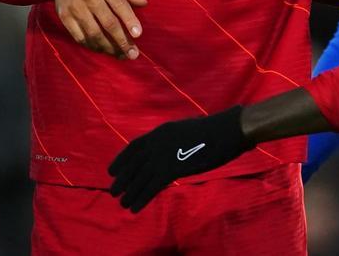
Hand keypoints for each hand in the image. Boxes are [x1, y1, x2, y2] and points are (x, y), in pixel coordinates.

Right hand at [47, 0, 146, 58]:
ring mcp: (76, 8)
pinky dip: (92, 46)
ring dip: (108, 47)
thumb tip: (144, 3)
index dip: (130, 21)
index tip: (138, 35)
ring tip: (120, 55)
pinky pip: (79, 37)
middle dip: (122, 41)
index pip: (120, 5)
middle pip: (108, 23)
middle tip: (133, 54)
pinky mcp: (65, 17)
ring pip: (94, 33)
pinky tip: (102, 49)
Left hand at [109, 106, 249, 211]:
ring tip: (122, 202)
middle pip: (134, 164)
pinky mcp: (172, 169)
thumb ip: (171, 141)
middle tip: (114, 191)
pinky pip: (152, 187)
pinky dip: (142, 198)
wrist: (226, 131)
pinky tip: (135, 208)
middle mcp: (157, 143)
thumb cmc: (211, 131)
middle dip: (123, 179)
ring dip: (130, 192)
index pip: (134, 147)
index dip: (121, 160)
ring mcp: (164, 155)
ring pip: (140, 178)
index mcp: (160, 131)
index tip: (112, 171)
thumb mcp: (183, 130)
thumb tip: (164, 152)